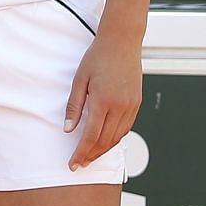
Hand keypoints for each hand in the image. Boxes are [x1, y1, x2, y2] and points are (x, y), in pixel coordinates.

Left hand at [63, 30, 141, 170]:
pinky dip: (115, 139)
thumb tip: (68, 129)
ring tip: (91, 156)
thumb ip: (74, 106)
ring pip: (117, 138)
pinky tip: (106, 142)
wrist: (122, 41)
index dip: (81, 153)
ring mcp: (131, 106)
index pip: (91, 136)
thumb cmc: (98, 57)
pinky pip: (126, 128)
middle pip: (105, 141)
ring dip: (104, 150)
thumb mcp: (79, 79)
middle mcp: (120, 107)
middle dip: (91, 156)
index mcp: (103, 101)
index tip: (73, 164)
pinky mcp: (137, 103)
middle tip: (80, 164)